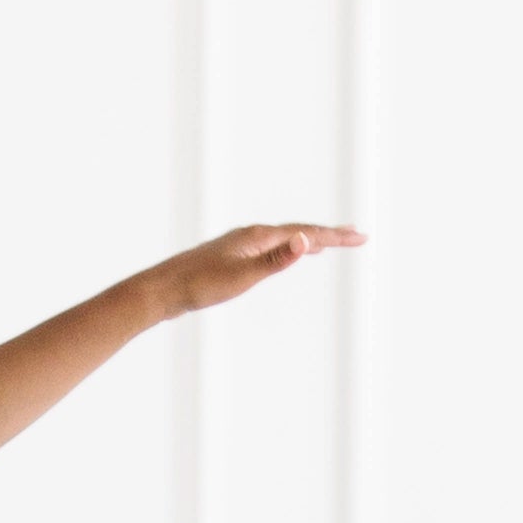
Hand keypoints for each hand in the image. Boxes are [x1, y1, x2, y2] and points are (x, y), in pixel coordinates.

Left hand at [145, 220, 365, 317]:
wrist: (162, 291)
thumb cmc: (199, 286)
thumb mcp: (243, 276)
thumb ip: (276, 260)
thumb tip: (306, 242)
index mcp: (258, 236)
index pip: (306, 233)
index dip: (335, 237)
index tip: (361, 238)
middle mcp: (250, 235)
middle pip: (297, 231)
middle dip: (328, 235)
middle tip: (355, 236)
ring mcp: (239, 245)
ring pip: (283, 240)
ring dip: (307, 241)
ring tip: (326, 244)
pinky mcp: (229, 258)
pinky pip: (268, 249)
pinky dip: (285, 250)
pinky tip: (281, 258)